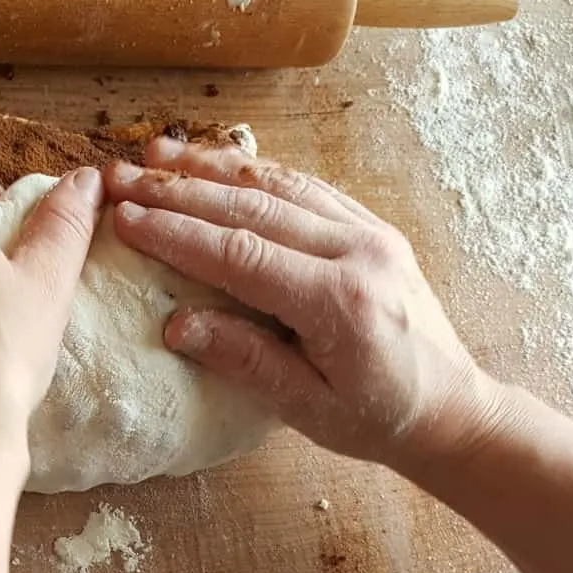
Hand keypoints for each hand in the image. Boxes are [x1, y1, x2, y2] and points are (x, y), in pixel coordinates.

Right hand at [104, 137, 507, 470]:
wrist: (451, 408)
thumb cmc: (377, 417)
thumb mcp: (308, 408)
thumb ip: (247, 361)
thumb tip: (177, 326)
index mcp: (340, 301)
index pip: (241, 254)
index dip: (178, 234)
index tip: (126, 219)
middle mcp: (357, 251)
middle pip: (253, 208)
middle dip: (179, 190)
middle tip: (121, 177)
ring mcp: (367, 232)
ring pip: (278, 185)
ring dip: (211, 168)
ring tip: (156, 155)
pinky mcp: (369, 227)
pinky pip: (305, 187)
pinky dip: (255, 172)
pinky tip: (217, 164)